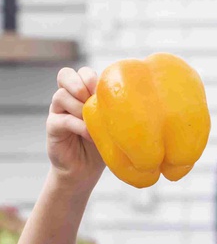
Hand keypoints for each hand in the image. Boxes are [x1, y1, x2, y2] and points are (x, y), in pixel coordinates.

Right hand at [47, 67, 104, 186]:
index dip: (92, 78)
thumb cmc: (102, 146)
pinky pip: (63, 119)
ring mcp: (58, 111)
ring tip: (93, 124)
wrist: (85, 171)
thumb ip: (115, 111)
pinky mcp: (52, 127)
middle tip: (92, 100)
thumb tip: (137, 101)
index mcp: (82, 94)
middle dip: (80, 84)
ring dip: (80, 107)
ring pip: (61, 95)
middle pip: (65, 75)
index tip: (105, 94)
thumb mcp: (111, 126)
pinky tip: (90, 135)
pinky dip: (78, 125)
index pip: (82, 73)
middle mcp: (68, 98)